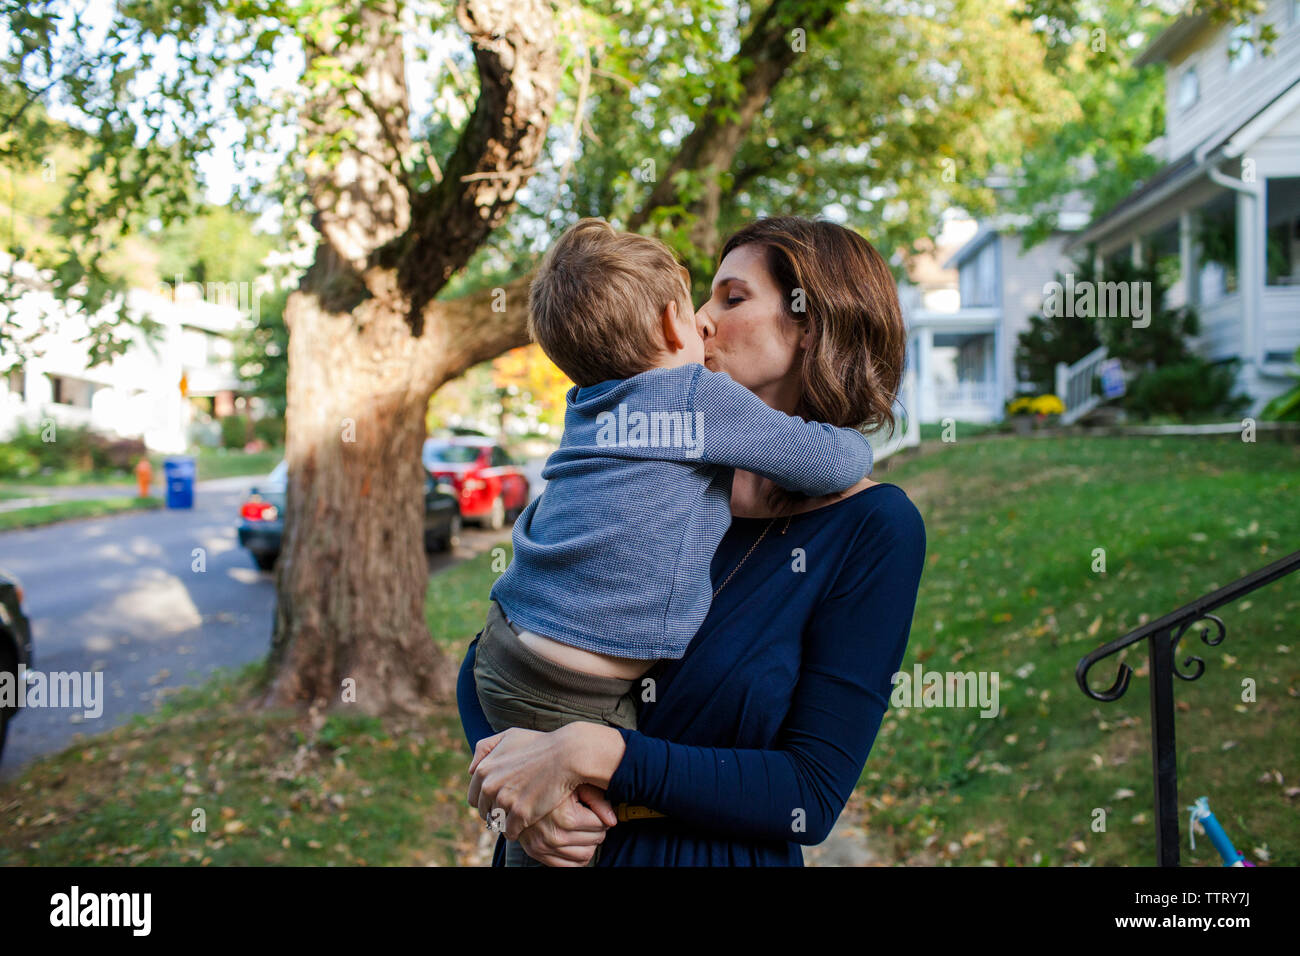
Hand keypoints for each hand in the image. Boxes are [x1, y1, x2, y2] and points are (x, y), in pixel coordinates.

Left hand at [468, 722, 626, 840]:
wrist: (568, 755)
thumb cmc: (540, 745)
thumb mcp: (509, 736)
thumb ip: (485, 748)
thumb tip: (471, 770)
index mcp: (483, 769)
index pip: (473, 798)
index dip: (487, 800)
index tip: (502, 799)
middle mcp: (489, 786)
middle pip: (484, 813)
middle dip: (496, 812)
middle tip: (514, 808)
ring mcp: (504, 801)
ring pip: (496, 824)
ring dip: (507, 822)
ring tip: (522, 815)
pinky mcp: (520, 814)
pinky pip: (510, 832)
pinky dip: (518, 830)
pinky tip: (528, 822)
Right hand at [515, 784, 616, 866]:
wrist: (517, 790)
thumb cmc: (550, 783)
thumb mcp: (575, 785)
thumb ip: (598, 800)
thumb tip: (613, 819)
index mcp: (566, 817)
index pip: (600, 825)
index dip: (602, 816)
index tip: (596, 810)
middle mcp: (554, 835)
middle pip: (595, 840)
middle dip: (597, 829)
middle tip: (591, 818)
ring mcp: (544, 847)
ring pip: (585, 855)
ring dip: (589, 844)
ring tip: (584, 830)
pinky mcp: (537, 853)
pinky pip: (568, 866)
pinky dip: (577, 857)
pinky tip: (576, 844)